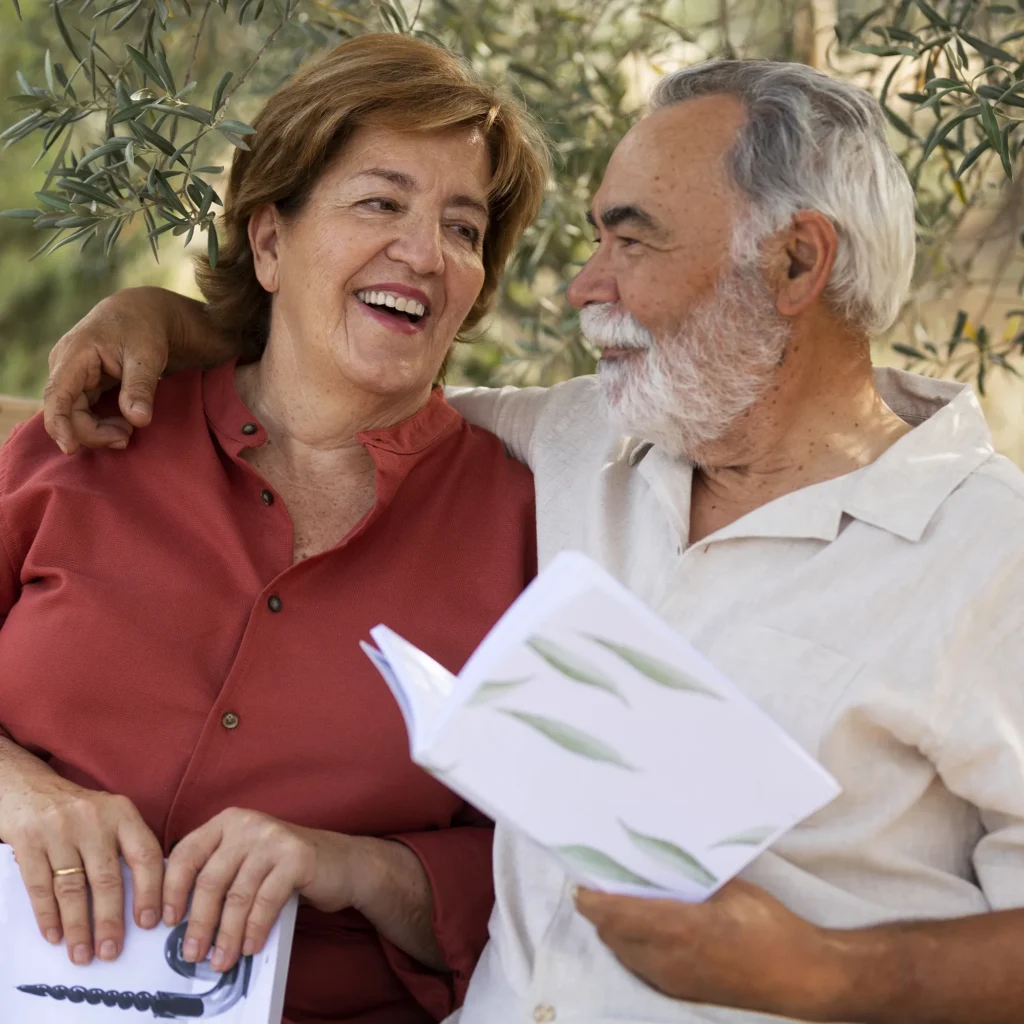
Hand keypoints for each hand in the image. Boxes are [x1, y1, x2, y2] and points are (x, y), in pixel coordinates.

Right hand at [0, 777, 163, 965]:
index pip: (145, 855)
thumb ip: (127, 846)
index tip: (151, 923)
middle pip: (107, 879)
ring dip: (78, 926)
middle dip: (110, 921)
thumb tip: (150, 896)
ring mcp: (59, 830)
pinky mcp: (29, 841)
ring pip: (73, 888)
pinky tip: (54, 935)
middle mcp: (94, 820)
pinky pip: (40, 886)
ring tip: (83, 954)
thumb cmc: (78, 810)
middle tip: (111, 952)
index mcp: (122, 813)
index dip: (151, 891)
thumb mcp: (110, 815)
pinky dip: (48, 915)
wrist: (29, 786)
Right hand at [44, 287, 170, 455]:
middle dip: (94, 432)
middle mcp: (66, 367)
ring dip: (99, 430)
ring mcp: (72, 376)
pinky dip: (101, 424)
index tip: (71, 448)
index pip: (57, 395)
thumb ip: (141, 387)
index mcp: (74, 355)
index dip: (60, 424)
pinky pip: (83, 412)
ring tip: (128, 431)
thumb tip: (138, 420)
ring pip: (74, 415)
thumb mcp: (147, 356)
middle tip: (127, 437)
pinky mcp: (82, 384)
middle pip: (66, 412)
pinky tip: (122, 425)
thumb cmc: (144, 329)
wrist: (144, 313)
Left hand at [163, 808, 354, 974]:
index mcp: (227, 822)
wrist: (343, 863)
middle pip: (210, 880)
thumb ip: (219, 876)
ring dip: (226, 935)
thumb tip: (182, 921)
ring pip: (237, 895)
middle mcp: (247, 824)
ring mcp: (273, 838)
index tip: (163, 922)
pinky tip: (249, 946)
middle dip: (198, 923)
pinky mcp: (296, 856)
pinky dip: (254, 929)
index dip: (171, 890)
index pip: (186, 854)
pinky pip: (266, 901)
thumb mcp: (247, 862)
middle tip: (191, 953)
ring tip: (221, 960)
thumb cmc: (287, 868)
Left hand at [575, 880, 846, 1020]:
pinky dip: (632, 947)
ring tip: (618, 902)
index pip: (615, 914)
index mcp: (677, 928)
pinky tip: (643, 929)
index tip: (580, 881)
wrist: (802, 976)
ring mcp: (673, 981)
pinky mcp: (682, 992)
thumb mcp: (730, 890)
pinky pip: (642, 968)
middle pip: (612, 936)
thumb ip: (691, 881)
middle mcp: (667, 960)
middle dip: (599, 912)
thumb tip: (664, 863)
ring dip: (614, 931)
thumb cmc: (769, 926)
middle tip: (599, 884)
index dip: (592, 899)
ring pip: (624, 954)